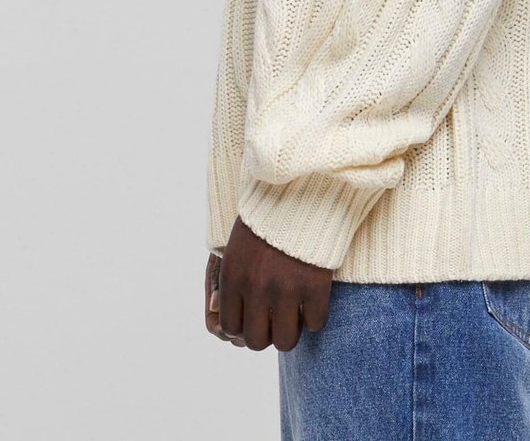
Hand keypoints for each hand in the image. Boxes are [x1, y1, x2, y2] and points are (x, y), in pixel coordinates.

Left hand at [211, 216, 332, 351]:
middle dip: (267, 334)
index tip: (257, 317)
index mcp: (233, 276)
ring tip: (295, 316)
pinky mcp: (314, 284)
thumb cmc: (267, 218)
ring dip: (291, 332)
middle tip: (277, 319)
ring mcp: (286, 288)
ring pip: (285, 340)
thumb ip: (225, 282)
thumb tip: (214, 313)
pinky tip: (314, 302)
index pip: (230, 326)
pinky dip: (315, 317)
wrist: (302, 188)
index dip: (244, 327)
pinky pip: (315, 323)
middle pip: (256, 340)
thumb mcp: (236, 245)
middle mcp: (255, 286)